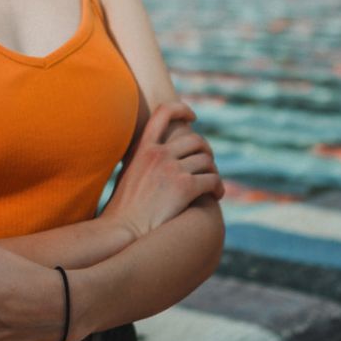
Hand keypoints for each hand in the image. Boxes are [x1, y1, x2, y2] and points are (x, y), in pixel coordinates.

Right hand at [100, 100, 222, 240]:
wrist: (122, 231)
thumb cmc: (123, 209)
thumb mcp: (128, 173)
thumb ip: (142, 160)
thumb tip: (157, 156)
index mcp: (142, 148)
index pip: (164, 113)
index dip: (182, 109)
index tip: (192, 117)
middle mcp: (158, 154)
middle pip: (195, 140)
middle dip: (206, 152)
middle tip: (207, 165)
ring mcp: (172, 169)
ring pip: (207, 161)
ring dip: (214, 172)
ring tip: (213, 185)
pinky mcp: (185, 187)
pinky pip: (213, 180)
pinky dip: (218, 188)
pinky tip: (216, 196)